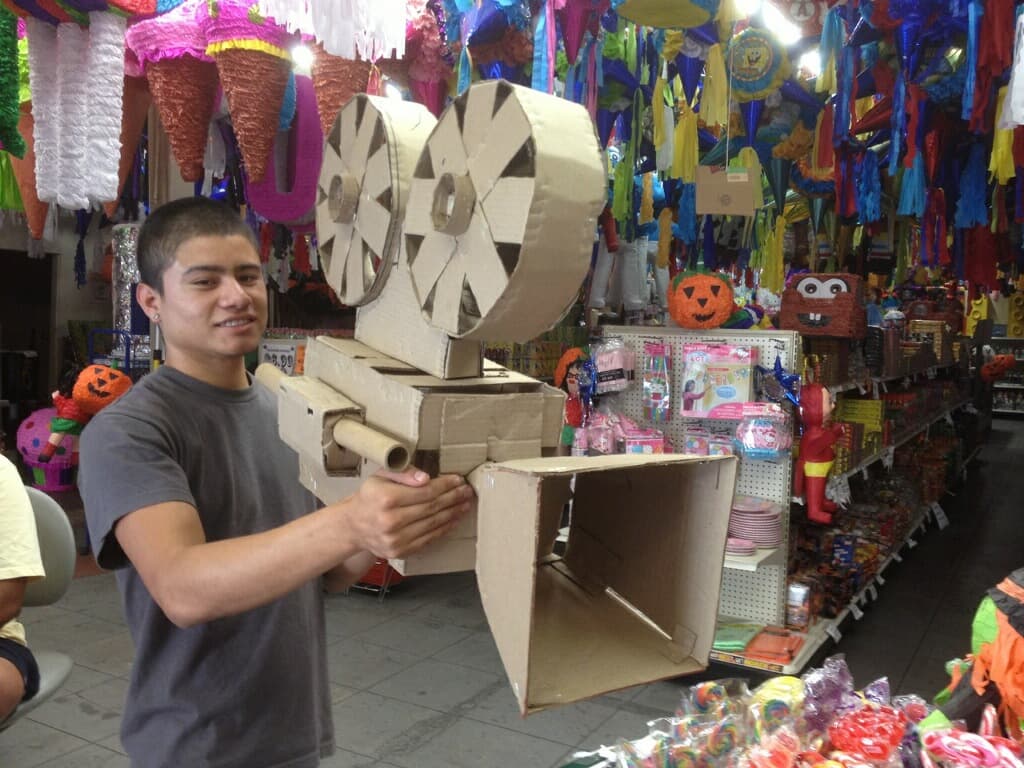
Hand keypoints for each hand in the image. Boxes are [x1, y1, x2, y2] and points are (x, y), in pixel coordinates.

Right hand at [343, 467, 474, 559]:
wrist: (354, 526)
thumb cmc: (370, 497)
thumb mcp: (381, 476)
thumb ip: (403, 472)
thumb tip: (425, 477)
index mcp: (385, 499)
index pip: (425, 491)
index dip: (445, 485)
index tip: (458, 480)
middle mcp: (390, 521)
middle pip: (432, 508)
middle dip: (453, 498)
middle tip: (467, 491)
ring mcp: (396, 539)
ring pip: (433, 524)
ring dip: (453, 514)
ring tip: (464, 504)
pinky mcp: (400, 552)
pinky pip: (428, 539)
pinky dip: (444, 529)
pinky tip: (453, 520)